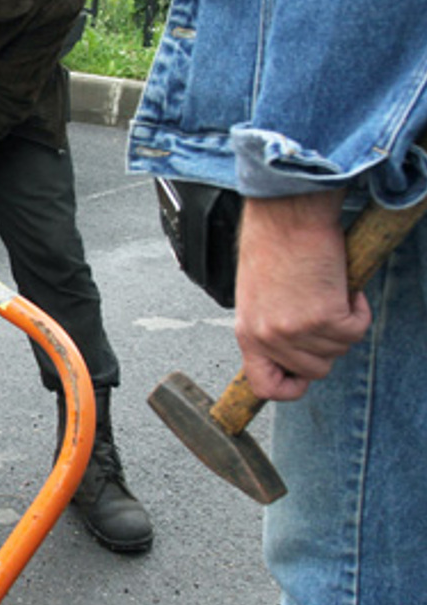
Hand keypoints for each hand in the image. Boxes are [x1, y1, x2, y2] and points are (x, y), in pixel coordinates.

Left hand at [234, 191, 371, 400]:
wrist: (287, 216)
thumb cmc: (272, 246)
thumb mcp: (256, 296)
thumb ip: (268, 326)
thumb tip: (288, 351)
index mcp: (247, 332)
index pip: (264, 386)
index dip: (288, 388)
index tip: (302, 378)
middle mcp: (268, 337)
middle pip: (314, 370)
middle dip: (326, 345)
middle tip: (322, 311)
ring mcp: (296, 330)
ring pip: (338, 350)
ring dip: (342, 323)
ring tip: (326, 290)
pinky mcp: (324, 316)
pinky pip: (356, 329)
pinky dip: (358, 309)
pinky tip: (343, 286)